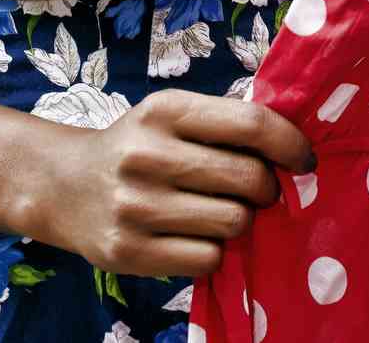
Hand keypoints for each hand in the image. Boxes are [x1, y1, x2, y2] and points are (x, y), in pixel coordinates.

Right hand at [37, 90, 314, 277]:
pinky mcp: (129, 252)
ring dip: (241, 221)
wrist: (63, 186)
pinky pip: (208, 258)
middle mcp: (147, 155)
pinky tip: (197, 235)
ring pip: (234, 223)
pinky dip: (214, 250)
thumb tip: (294, 150)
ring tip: (221, 211)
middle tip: (259, 191)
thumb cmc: (137, 146)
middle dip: (268, 188)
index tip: (305, 159)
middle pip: (249, 179)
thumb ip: (224, 124)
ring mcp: (135, 207)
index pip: (251, 124)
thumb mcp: (171, 116)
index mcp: (165, 110)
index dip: (291, 144)